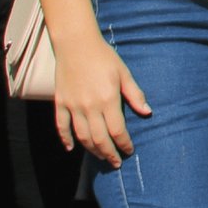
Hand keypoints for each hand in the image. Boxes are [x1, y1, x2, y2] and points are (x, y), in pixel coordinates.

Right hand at [53, 34, 150, 166]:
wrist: (77, 44)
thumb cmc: (104, 56)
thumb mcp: (124, 73)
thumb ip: (134, 94)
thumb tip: (147, 112)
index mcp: (108, 99)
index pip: (117, 130)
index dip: (124, 143)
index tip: (129, 151)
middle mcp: (89, 107)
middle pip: (99, 139)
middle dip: (109, 153)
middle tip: (115, 162)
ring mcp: (73, 106)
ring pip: (82, 137)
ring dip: (92, 150)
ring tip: (100, 157)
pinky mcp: (60, 104)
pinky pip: (61, 127)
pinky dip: (66, 140)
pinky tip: (72, 148)